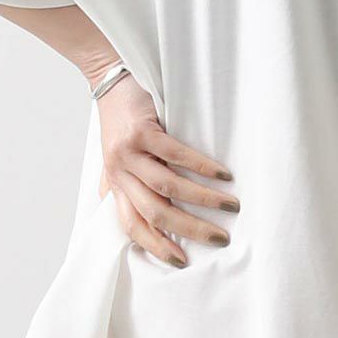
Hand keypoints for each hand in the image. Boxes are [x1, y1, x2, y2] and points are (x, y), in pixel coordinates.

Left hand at [94, 76, 236, 267]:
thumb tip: (134, 220)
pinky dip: (202, 167)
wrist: (107, 76)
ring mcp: (130, 152)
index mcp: (116, 186)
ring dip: (203, 201)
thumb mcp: (116, 160)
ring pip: (168, 187)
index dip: (156, 246)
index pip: (133, 226)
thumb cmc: (119, 120)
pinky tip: (223, 176)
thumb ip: (122, 188)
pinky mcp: (142, 131)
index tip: (182, 261)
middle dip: (190, 230)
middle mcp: (120, 173)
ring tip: (230, 207)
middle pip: (156, 213)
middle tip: (219, 239)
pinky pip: (175, 155)